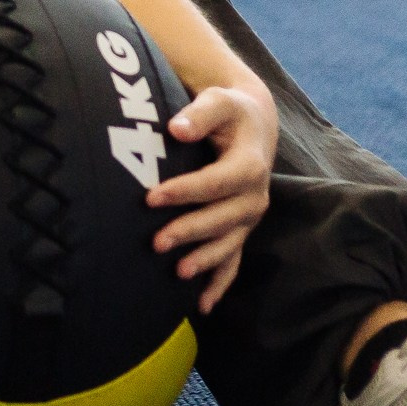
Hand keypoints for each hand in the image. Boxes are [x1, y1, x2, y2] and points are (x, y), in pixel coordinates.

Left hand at [146, 82, 277, 313]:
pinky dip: (220, 284)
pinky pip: (234, 261)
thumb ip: (199, 113)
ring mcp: (248, 217)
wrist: (254, 125)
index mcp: (250, 164)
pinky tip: (202, 305)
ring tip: (178, 272)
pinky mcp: (241, 230)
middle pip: (222, 219)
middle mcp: (255, 195)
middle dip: (190, 231)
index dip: (186, 191)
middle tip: (156, 242)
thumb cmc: (229, 112)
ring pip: (228, 244)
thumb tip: (176, 128)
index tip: (151, 197)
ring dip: (205, 260)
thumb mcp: (219, 100)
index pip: (216, 182)